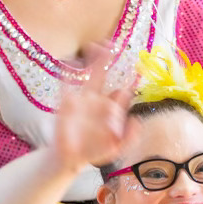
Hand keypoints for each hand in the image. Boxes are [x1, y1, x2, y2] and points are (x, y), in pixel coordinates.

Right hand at [51, 43, 135, 171]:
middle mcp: (97, 101)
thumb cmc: (95, 152)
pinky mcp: (66, 106)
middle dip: (108, 60)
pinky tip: (68, 63)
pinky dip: (66, 75)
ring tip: (95, 45)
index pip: (122, 92)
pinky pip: (65, 87)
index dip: (129, 82)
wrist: (71, 159)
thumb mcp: (116, 148)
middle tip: (113, 44)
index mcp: (111, 109)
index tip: (135, 72)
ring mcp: (82, 101)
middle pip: (105, 76)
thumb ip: (130, 138)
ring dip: (91, 61)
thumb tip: (137, 121)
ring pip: (89, 77)